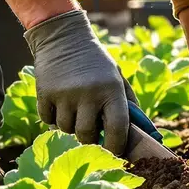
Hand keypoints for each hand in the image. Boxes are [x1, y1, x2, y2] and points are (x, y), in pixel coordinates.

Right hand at [24, 10, 130, 154]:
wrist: (63, 37)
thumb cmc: (96, 62)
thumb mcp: (117, 78)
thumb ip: (130, 105)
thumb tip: (144, 133)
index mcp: (111, 90)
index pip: (117, 129)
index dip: (116, 146)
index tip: (114, 151)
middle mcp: (88, 93)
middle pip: (87, 135)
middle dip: (89, 136)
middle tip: (89, 127)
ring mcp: (65, 94)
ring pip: (65, 129)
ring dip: (69, 125)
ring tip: (73, 110)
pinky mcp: (44, 93)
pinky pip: (47, 120)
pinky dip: (52, 117)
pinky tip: (59, 104)